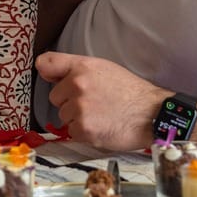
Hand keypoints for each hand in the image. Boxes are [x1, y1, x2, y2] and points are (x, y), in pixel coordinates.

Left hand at [35, 51, 166, 150]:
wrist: (152, 113)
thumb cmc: (129, 91)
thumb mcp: (103, 68)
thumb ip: (75, 69)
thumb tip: (44, 72)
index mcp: (82, 67)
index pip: (46, 63)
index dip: (48, 74)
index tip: (53, 80)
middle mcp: (77, 85)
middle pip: (55, 98)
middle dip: (69, 102)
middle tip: (93, 103)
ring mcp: (79, 108)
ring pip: (63, 117)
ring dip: (77, 119)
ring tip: (100, 116)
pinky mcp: (83, 129)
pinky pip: (72, 133)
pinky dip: (84, 133)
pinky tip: (101, 127)